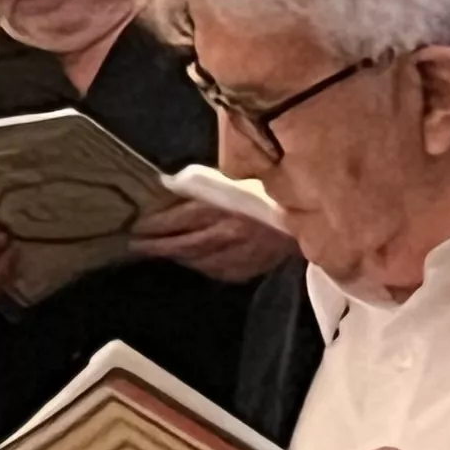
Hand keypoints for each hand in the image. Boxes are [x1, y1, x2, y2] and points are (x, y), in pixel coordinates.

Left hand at [128, 194, 299, 282]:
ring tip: (160, 252)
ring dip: (178, 257)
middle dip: (158, 246)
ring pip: (200, 261)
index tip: (136, 226)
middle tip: (136, 246)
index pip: (180, 219)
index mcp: (225, 207)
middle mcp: (229, 234)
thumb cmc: (272, 188)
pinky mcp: (252, 268)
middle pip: (185, 244)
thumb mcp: (236, 177)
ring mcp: (241, 255)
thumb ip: (203, 182)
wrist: (313, 213)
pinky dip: (203, 267)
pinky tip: (194, 262)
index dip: (156, 224)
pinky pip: (220, 272)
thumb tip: (167, 182)